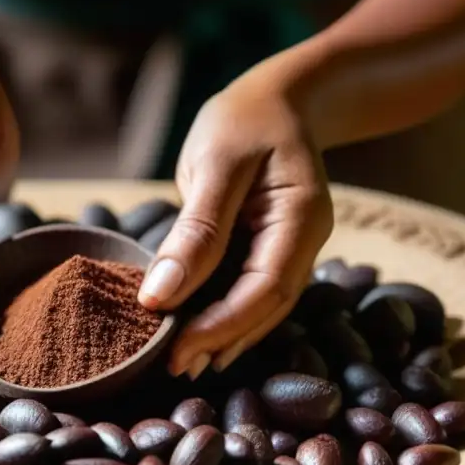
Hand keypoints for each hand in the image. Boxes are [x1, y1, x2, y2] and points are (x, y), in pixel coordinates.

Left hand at [137, 51, 333, 376]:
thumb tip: (160, 294)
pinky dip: (228, 312)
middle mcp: (305, 238)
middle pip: (267, 305)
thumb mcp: (217, 163)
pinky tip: (201, 333)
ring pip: (263, 304)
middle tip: (173, 368)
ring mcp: (294, 244)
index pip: (266, 288)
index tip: (177, 348)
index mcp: (301, 216)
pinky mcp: (274, 244)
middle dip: (222, 339)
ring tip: (183, 363)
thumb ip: (195, 229)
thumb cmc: (246, 117)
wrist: (281, 96)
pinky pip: (253, 287)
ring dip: (225, 335)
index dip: (222, 324)